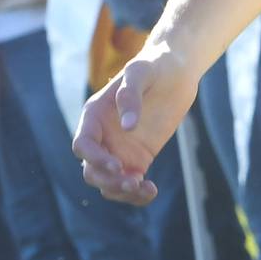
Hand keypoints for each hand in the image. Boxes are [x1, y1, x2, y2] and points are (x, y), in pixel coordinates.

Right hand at [72, 46, 198, 205]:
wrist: (177, 71)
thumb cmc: (154, 66)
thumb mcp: (141, 72)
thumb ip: (130, 96)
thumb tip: (127, 128)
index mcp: (95, 115)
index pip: (83, 144)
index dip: (94, 158)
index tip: (117, 165)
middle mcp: (103, 136)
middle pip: (92, 170)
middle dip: (108, 181)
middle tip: (133, 182)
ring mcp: (119, 149)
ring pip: (108, 182)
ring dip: (121, 192)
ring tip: (145, 189)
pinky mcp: (139, 158)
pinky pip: (131, 183)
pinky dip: (136, 193)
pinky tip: (151, 190)